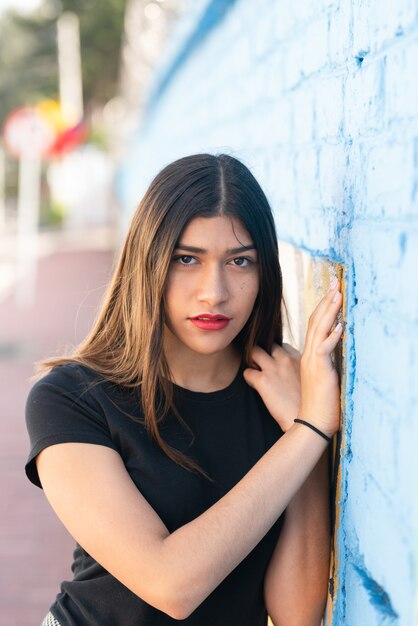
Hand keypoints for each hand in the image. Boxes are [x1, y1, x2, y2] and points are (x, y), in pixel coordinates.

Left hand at [243, 342, 301, 432]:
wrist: (309, 422)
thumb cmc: (310, 404)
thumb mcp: (311, 380)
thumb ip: (301, 370)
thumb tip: (291, 371)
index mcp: (299, 358)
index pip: (283, 346)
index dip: (277, 354)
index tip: (276, 364)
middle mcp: (286, 359)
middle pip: (268, 344)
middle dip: (263, 352)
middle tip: (262, 365)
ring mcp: (274, 369)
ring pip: (253, 351)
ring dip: (252, 360)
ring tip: (255, 371)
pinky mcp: (263, 381)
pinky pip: (247, 372)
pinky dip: (249, 378)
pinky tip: (255, 386)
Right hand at [298, 278, 343, 437]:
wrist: (310, 422)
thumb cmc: (317, 404)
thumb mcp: (320, 378)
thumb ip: (323, 362)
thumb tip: (332, 350)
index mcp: (308, 355)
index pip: (314, 325)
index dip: (322, 307)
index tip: (330, 293)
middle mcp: (308, 355)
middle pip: (316, 321)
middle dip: (327, 301)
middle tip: (335, 283)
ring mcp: (312, 361)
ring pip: (320, 330)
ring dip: (330, 311)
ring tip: (337, 294)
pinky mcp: (319, 370)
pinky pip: (325, 349)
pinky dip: (333, 336)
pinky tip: (341, 325)